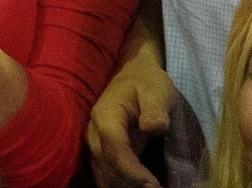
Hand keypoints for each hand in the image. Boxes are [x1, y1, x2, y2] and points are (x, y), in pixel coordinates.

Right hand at [87, 50, 175, 187]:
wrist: (134, 75)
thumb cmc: (147, 82)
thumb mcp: (157, 90)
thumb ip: (155, 108)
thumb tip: (152, 127)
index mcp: (106, 114)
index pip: (114, 148)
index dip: (131, 170)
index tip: (152, 184)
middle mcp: (94, 131)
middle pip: (106, 165)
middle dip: (130, 183)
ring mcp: (95, 143)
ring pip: (103, 174)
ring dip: (125, 185)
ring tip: (150, 187)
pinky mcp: (101, 151)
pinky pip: (105, 174)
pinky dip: (121, 184)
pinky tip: (139, 186)